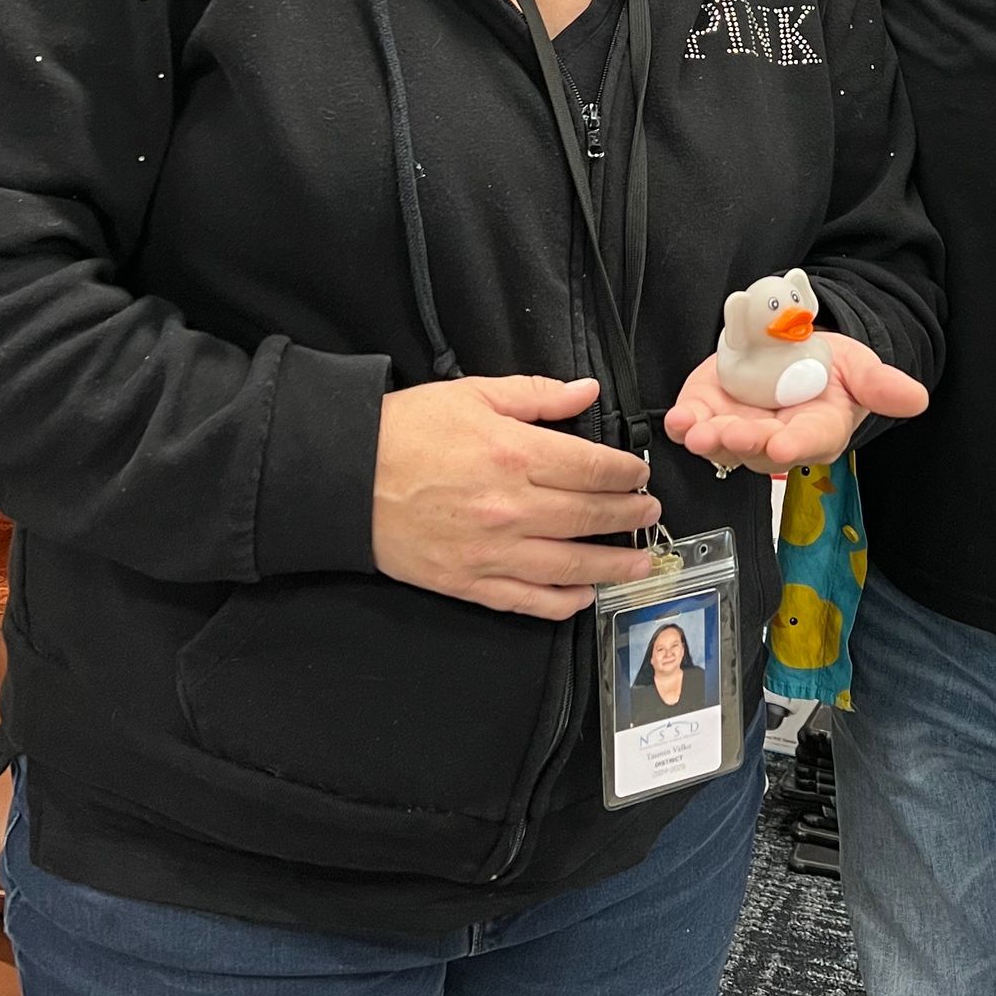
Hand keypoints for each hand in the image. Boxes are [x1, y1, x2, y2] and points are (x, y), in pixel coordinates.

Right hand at [371, 373, 659, 619]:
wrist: (345, 476)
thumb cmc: (407, 429)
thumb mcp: (475, 393)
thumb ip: (538, 393)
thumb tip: (588, 391)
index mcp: (516, 454)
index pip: (593, 468)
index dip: (626, 472)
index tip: (639, 473)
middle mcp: (511, 507)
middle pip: (589, 516)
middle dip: (629, 515)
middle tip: (650, 513)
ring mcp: (491, 551)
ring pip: (570, 565)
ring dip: (612, 564)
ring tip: (639, 562)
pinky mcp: (468, 582)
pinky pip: (527, 600)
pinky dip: (561, 603)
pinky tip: (584, 597)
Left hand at [664, 333, 927, 478]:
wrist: (789, 353)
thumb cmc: (828, 369)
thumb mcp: (858, 368)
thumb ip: (880, 384)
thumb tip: (916, 398)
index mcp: (818, 430)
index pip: (809, 441)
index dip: (796, 445)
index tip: (785, 444)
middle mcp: (777, 439)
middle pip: (760, 449)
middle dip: (745, 442)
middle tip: (734, 434)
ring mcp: (739, 429)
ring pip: (722, 444)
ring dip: (708, 439)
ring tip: (696, 431)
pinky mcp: (708, 413)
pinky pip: (692, 426)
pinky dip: (681, 425)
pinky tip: (675, 420)